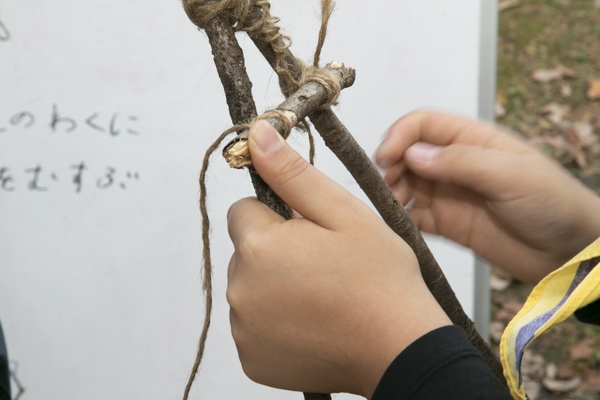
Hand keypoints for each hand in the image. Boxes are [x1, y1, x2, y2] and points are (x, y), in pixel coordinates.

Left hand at [227, 120, 450, 397]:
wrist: (399, 350)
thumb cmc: (379, 279)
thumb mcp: (342, 212)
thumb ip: (292, 173)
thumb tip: (256, 136)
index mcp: (258, 246)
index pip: (244, 210)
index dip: (278, 216)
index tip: (309, 233)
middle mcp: (239, 289)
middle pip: (245, 251)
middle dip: (275, 251)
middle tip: (322, 266)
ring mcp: (243, 330)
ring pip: (249, 287)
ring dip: (275, 286)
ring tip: (321, 297)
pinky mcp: (251, 359)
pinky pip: (253, 325)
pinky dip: (276, 322)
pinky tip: (312, 324)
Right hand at [376, 111, 599, 282]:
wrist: (569, 252)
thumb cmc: (552, 203)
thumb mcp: (509, 174)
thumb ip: (460, 162)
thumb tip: (412, 154)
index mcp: (472, 141)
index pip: (424, 125)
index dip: (400, 135)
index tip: (387, 156)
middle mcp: (455, 165)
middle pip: (408, 154)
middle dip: (391, 165)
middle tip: (388, 185)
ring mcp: (449, 195)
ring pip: (406, 185)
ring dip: (392, 192)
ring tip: (393, 206)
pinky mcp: (447, 225)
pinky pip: (414, 218)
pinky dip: (400, 219)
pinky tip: (397, 224)